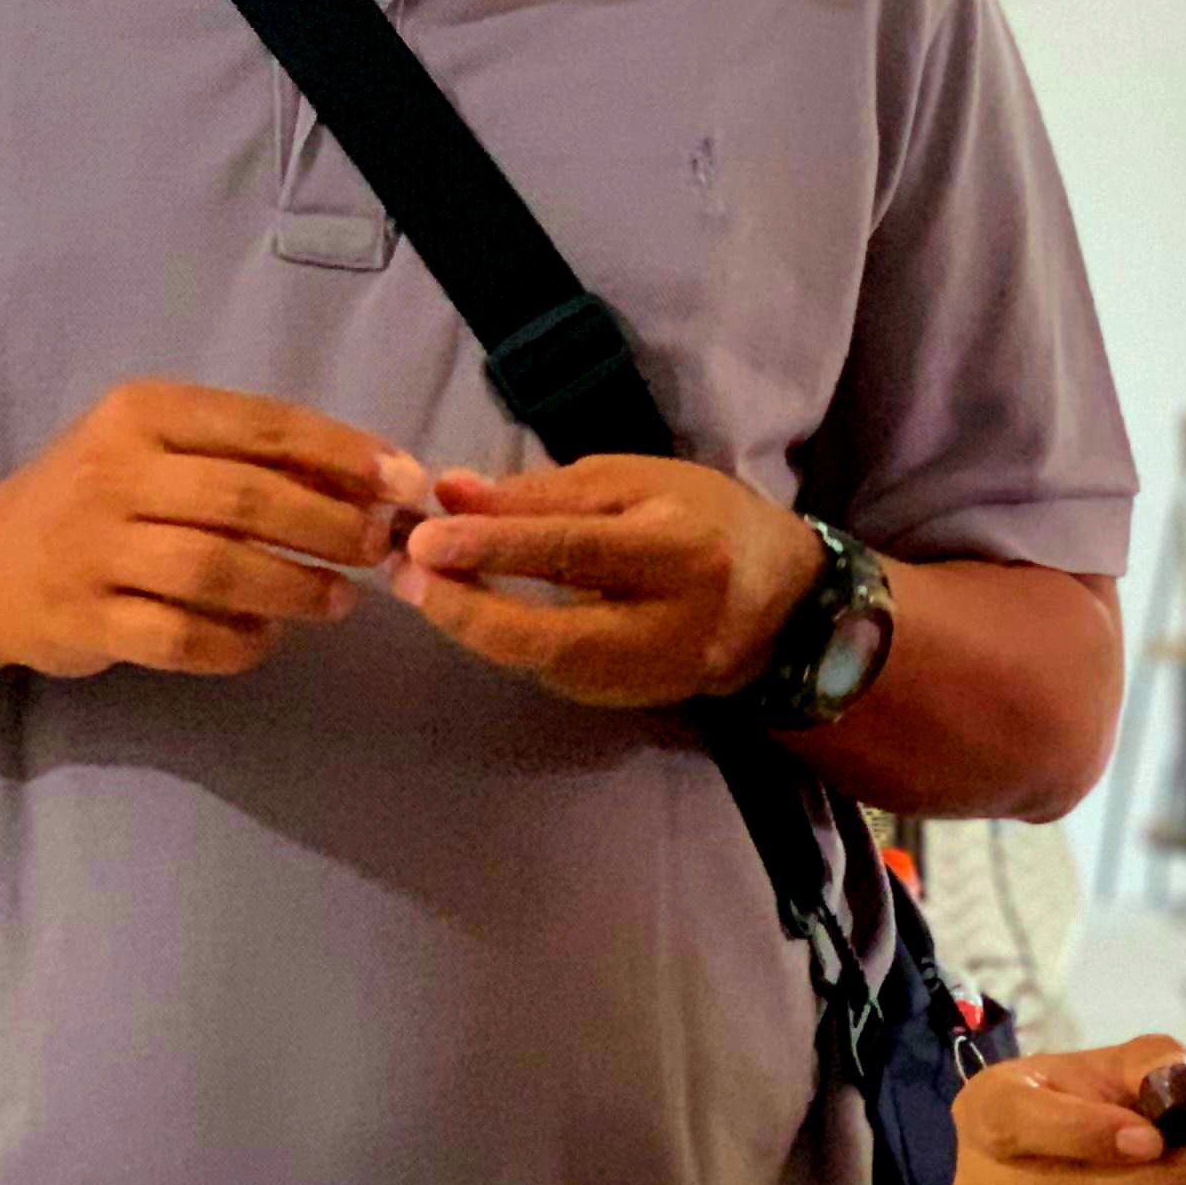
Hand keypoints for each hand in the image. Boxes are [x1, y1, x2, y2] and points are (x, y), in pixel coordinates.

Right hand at [0, 381, 420, 681]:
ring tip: (341, 601)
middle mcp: (112, 474)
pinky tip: (267, 640)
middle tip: (380, 549)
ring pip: (216, 571)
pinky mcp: (85, 620)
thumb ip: (251, 456)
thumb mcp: (159, 450)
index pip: (262, 426)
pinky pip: (179, 638)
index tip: (407, 484)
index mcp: (141, 414)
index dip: (345, 455)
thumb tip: (373, 477)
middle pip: (246, 500)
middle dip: (331, 526)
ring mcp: (93, 551)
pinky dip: (236, 645)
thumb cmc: (99, 499)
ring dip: (294, 587)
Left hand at [394, 460, 824, 710]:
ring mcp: (652, 677)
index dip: (495, 546)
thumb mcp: (631, 482)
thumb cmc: (703, 517)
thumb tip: (450, 494)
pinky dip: (505, 645)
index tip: (425, 538)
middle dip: (468, 612)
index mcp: (680, 550)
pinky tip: (469, 614)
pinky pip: (554, 675)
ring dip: (474, 629)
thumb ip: (541, 493)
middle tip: (404, 577)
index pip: (575, 551)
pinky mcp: (632, 702)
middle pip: (554, 637)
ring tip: (421, 588)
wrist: (780, 597)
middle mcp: (670, 626)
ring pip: (545, 666)